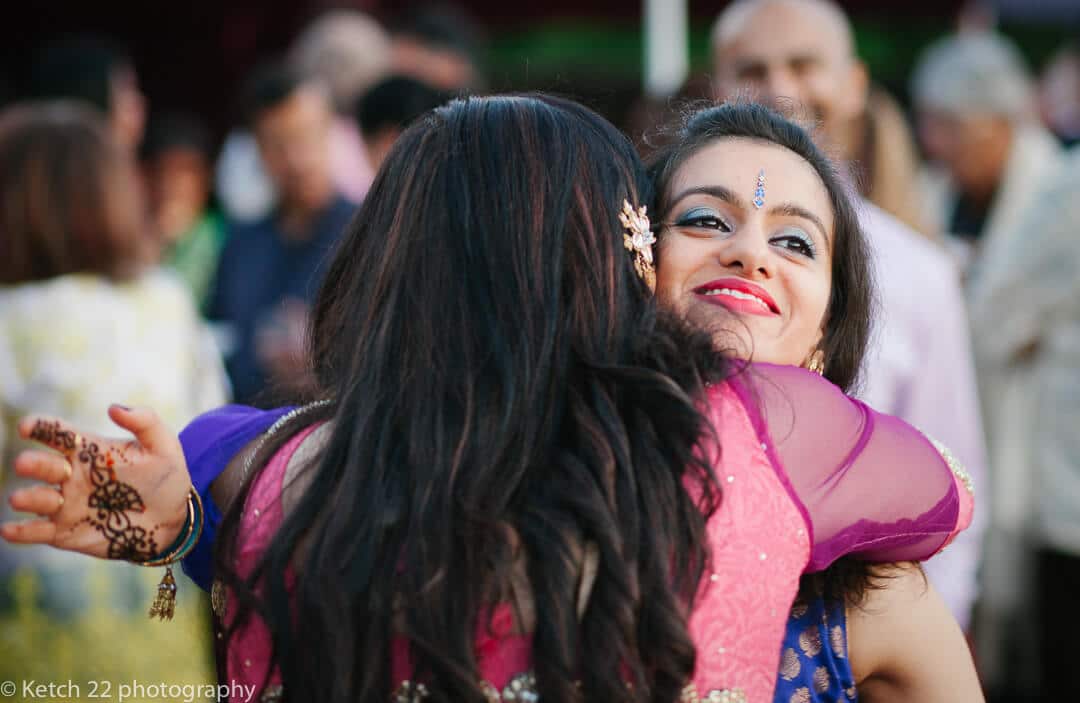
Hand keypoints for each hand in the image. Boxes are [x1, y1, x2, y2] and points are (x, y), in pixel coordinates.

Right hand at [1, 405, 191, 561]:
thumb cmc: (165, 477)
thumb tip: (113, 408)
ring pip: (37, 499)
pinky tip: (8, 530)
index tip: (28, 426)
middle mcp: (70, 475)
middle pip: (44, 466)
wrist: (173, 520)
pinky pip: (38, 532)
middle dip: (32, 464)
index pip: (59, 433)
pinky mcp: (65, 532)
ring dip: (28, 498)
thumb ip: (145, 422)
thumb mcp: (164, 446)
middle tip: (26, 463)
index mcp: (89, 450)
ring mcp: (65, 504)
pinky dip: (22, 531)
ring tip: (22, 498)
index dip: (41, 427)